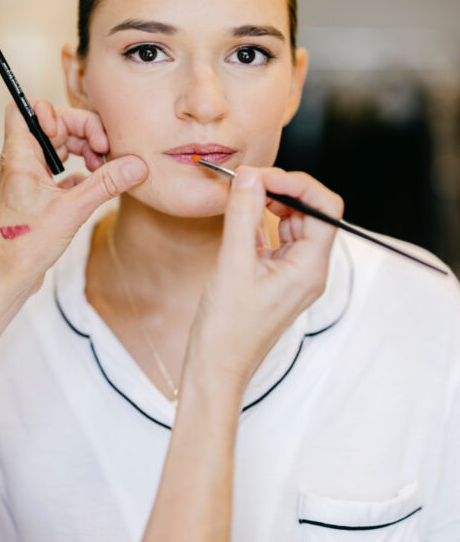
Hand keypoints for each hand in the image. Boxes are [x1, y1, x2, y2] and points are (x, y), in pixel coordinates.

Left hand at [0, 98, 147, 297]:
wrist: (4, 279)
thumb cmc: (20, 247)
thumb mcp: (70, 211)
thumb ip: (104, 184)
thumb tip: (135, 164)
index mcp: (19, 157)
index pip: (24, 110)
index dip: (52, 110)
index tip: (75, 131)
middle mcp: (21, 163)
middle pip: (52, 126)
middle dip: (81, 131)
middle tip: (104, 150)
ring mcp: (28, 179)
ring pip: (58, 149)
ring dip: (82, 151)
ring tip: (102, 167)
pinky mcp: (36, 196)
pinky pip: (61, 172)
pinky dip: (79, 173)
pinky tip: (94, 186)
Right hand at [184, 166, 342, 397]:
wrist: (216, 366)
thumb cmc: (227, 328)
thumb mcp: (232, 265)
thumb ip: (243, 216)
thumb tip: (249, 176)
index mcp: (310, 268)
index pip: (324, 208)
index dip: (296, 183)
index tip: (261, 175)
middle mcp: (309, 269)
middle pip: (310, 212)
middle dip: (281, 189)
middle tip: (245, 181)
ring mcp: (293, 273)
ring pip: (292, 222)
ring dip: (269, 203)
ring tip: (240, 195)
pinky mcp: (275, 277)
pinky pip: (275, 238)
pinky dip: (258, 222)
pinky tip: (238, 218)